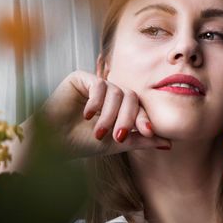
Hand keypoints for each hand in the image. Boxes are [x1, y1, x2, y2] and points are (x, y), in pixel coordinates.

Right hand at [45, 70, 170, 157]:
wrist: (53, 143)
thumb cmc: (82, 144)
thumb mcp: (117, 144)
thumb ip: (142, 140)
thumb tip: (169, 143)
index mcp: (119, 107)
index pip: (138, 107)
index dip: (144, 119)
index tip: (147, 132)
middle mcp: (109, 94)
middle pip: (131, 97)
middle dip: (127, 117)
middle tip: (118, 136)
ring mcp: (96, 85)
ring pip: (117, 92)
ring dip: (110, 114)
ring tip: (99, 132)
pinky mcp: (80, 78)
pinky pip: (99, 84)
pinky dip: (96, 101)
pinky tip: (87, 115)